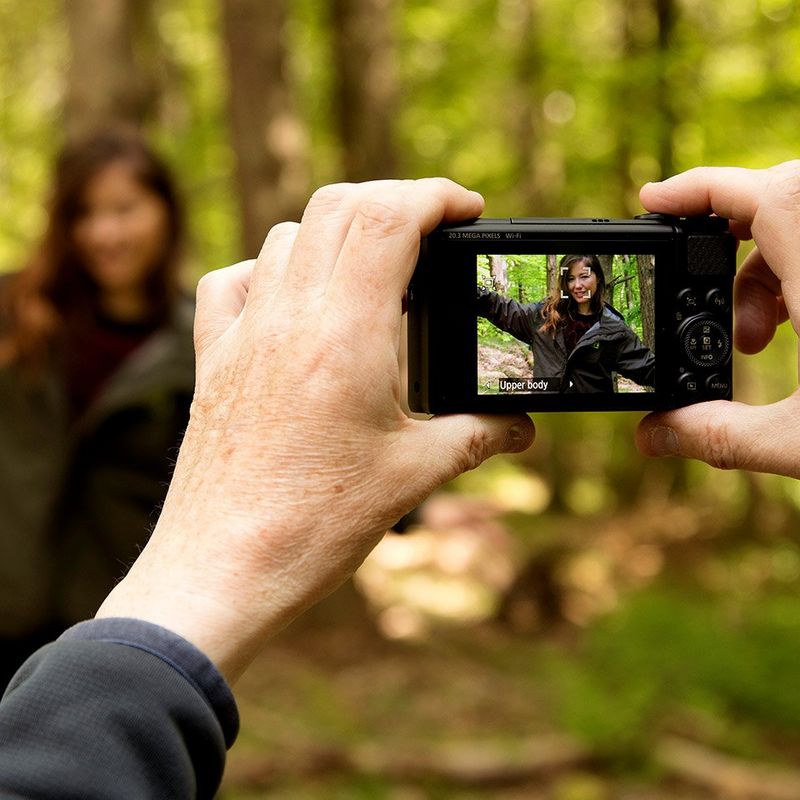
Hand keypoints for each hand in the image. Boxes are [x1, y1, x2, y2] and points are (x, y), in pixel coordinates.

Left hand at [96, 179, 533, 681]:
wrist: (222, 571)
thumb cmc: (314, 527)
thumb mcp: (413, 476)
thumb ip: (478, 436)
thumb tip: (521, 426)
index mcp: (345, 334)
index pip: (390, 217)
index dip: (437, 195)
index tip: (469, 208)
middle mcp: (288, 317)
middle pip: (339, 206)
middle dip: (394, 200)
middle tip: (432, 231)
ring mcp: (242, 334)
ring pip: (287, 235)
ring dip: (336, 230)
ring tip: (372, 267)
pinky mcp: (213, 360)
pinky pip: (233, 280)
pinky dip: (270, 267)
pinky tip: (291, 298)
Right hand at [635, 161, 799, 475]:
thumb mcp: (798, 442)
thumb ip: (713, 435)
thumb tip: (651, 438)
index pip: (758, 194)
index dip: (696, 188)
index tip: (652, 198)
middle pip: (780, 200)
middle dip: (731, 245)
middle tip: (718, 313)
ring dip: (768, 271)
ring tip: (757, 340)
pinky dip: (799, 277)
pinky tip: (794, 332)